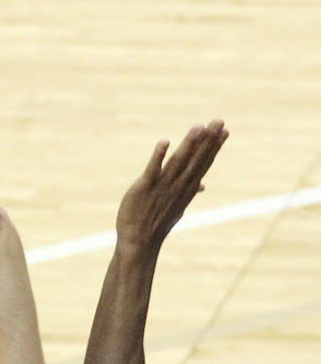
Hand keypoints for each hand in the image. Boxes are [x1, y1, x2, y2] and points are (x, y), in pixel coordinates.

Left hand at [116, 122, 227, 251]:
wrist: (139, 241)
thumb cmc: (157, 222)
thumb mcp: (178, 206)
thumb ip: (190, 191)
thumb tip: (202, 184)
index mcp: (186, 188)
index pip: (203, 163)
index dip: (214, 147)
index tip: (225, 131)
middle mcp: (178, 185)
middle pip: (195, 159)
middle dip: (208, 140)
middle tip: (219, 121)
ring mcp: (162, 186)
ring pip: (178, 162)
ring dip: (189, 144)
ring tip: (199, 127)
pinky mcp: (144, 187)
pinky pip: (153, 170)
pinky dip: (158, 156)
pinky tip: (165, 142)